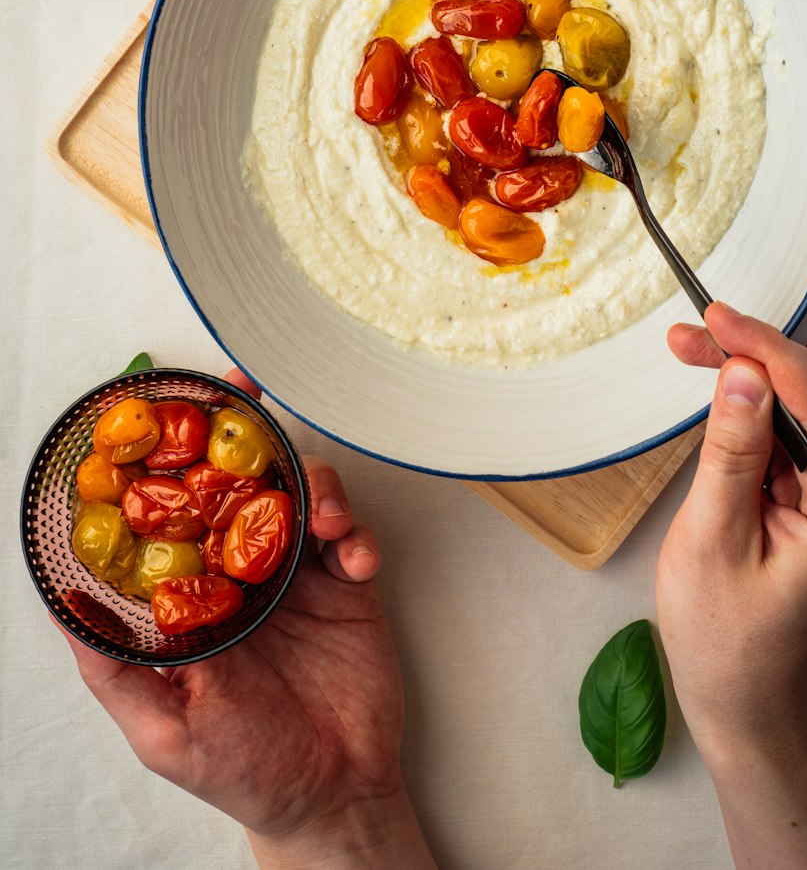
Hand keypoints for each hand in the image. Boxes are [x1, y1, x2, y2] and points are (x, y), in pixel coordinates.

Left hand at [59, 371, 436, 869]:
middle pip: (241, 488)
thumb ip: (116, 666)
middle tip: (253, 401)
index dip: (168, 467)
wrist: (334, 794)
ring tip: (324, 518)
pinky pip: (352, 537)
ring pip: (301, 498)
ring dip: (315, 489)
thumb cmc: (241, 770)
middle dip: (247, 442)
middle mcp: (240, 574)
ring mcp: (296, 575)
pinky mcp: (347, 584)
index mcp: (193, 597)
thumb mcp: (162, 728)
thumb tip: (61, 604)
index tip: (165, 421)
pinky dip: (356, 534)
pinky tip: (354, 557)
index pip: (175, 518)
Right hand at [657, 305, 806, 869]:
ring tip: (697, 355)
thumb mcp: (711, 541)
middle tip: (693, 335)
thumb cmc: (726, 643)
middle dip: (759, 354)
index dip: (764, 349)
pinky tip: (724, 399)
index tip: (715, 319)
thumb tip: (741, 373)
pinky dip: (766, 411)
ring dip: (760, 377)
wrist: (750, 706)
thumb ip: (731, 451)